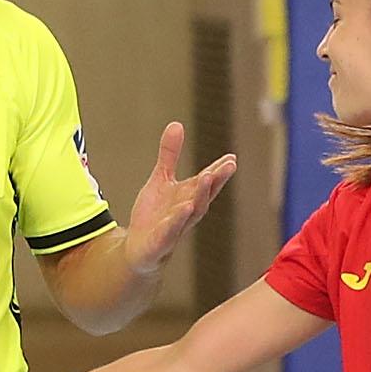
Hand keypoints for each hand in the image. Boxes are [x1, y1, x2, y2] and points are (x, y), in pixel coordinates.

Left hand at [122, 122, 240, 271]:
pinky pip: (171, 230)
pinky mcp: (161, 241)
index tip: (231, 158)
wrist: (139, 247)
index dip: (219, 170)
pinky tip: (184, 207)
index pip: (207, 181)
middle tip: (229, 165)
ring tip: (207, 177)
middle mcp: (187, 211)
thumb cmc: (155, 214)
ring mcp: (176, 227)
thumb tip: (176, 124)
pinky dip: (178, 219)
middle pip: (205, 194)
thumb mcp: (161, 179)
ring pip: (192, 211)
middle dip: (217, 180)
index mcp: (189, 196)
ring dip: (201, 195)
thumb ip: (169, 155)